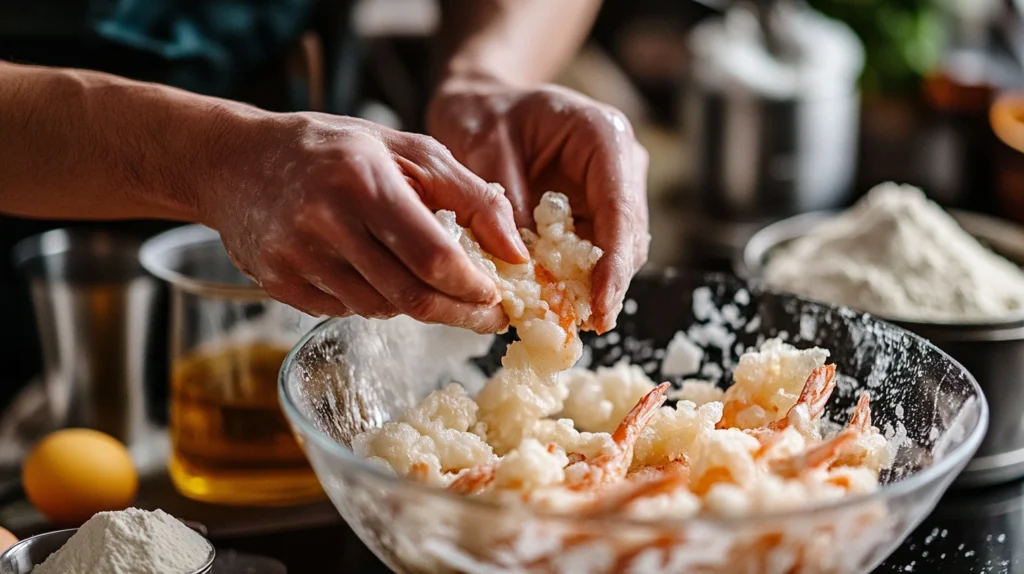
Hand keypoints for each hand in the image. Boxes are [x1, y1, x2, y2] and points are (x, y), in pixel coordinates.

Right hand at [202, 113, 528, 332]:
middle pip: (410, 297)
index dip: (474, 288)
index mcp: (365, 181)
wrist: (237, 161)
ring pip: (379, 309)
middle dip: (459, 313)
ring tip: (424, 279)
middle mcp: (325, 221)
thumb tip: (515, 251)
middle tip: (485, 315)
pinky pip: (344, 311)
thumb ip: (470, 194)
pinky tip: (374, 274)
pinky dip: (372, 302)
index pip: (434, 257)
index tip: (499, 298)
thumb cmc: (336, 150)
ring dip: (415, 304)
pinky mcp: (278, 283)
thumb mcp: (408, 150)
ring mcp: (296, 257)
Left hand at [427, 78, 649, 332]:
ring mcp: (611, 191)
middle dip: (604, 286)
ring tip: (557, 322)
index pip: (620, 210)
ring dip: (588, 288)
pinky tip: (548, 303)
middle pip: (627, 240)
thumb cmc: (481, 114)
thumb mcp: (482, 147)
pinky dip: (572, 280)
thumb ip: (505, 204)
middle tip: (575, 328)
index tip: (600, 309)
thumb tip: (521, 266)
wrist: (481, 102)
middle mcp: (620, 164)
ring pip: (615, 254)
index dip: (613, 265)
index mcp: (604, 136)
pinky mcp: (594, 214)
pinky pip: (591, 255)